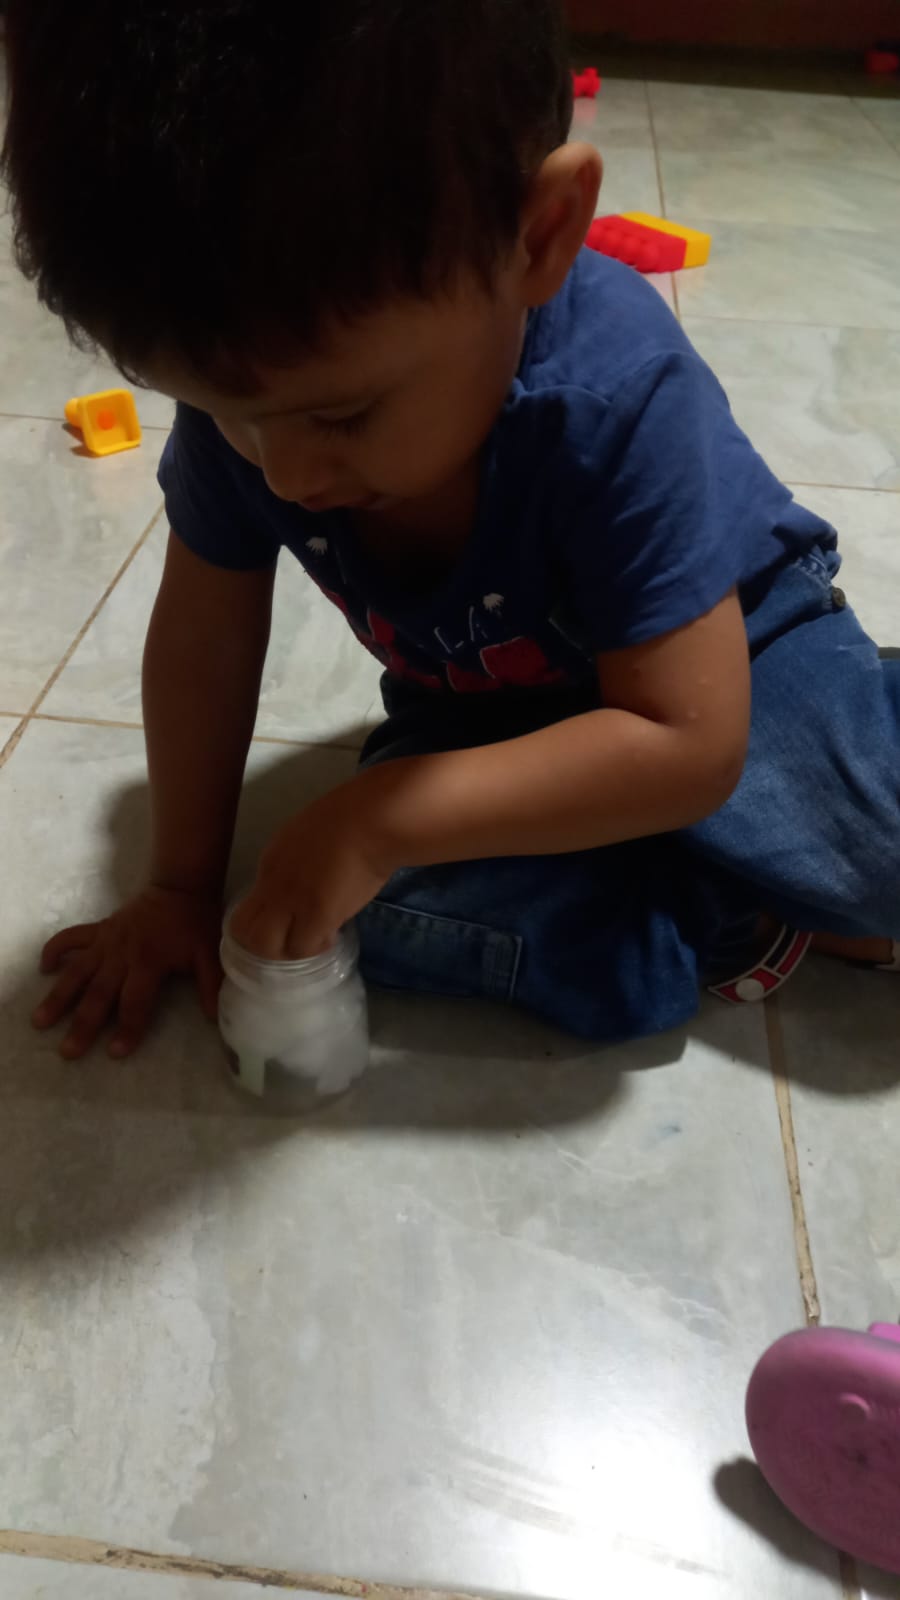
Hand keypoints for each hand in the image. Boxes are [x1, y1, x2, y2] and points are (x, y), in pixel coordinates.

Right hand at [33, 885, 223, 1059]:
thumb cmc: (195, 924)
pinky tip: (44, 968)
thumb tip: (216, 1018)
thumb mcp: (209, 954)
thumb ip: (210, 985)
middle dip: (83, 1024)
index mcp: (149, 961)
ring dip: (58, 996)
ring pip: (78, 971)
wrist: (180, 886)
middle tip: (68, 1051)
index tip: (115, 1052)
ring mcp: (106, 941)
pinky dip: (55, 950)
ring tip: (41, 1020)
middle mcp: (122, 953)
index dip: (128, 1028)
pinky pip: (71, 937)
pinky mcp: (98, 929)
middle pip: (100, 993)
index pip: (135, 1002)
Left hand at [230, 776, 395, 960]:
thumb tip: (298, 885)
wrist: (371, 822)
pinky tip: (334, 934)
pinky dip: (317, 947)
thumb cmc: (349, 818)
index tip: (284, 924)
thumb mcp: (305, 838)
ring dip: (291, 950)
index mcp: (269, 863)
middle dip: (266, 946)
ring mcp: (293, 902)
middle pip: (247, 933)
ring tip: (314, 939)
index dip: (261, 925)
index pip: (244, 910)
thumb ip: (294, 863)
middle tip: (292, 940)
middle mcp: (273, 886)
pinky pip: (304, 947)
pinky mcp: (319, 915)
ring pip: (269, 947)